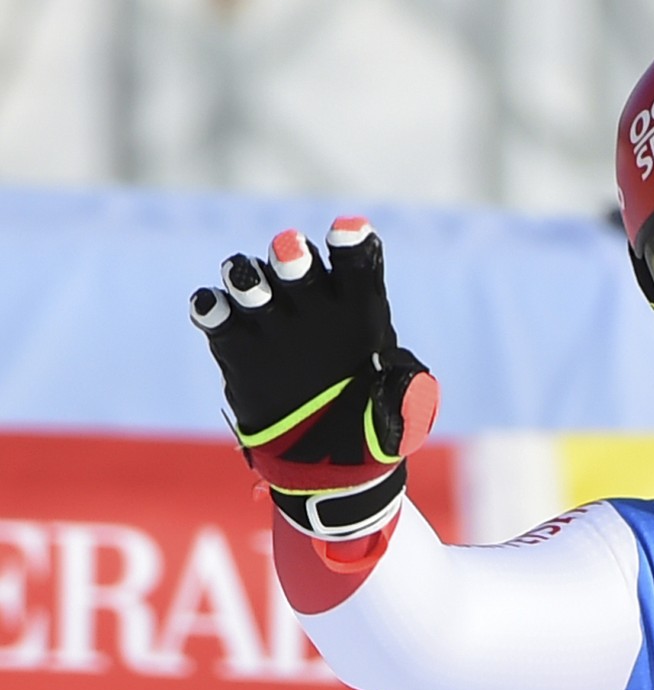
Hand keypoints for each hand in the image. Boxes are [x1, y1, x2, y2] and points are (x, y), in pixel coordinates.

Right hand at [190, 216, 437, 538]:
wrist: (321, 456)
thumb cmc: (367, 422)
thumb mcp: (396, 418)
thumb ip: (405, 398)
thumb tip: (408, 387)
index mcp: (359, 308)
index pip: (359, 261)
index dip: (353, 243)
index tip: (350, 234)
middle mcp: (313, 301)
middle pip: (299, 262)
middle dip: (292, 255)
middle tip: (291, 258)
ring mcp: (271, 318)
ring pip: (252, 279)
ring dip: (247, 276)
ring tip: (250, 289)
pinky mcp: (236, 343)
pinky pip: (217, 316)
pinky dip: (210, 308)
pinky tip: (212, 309)